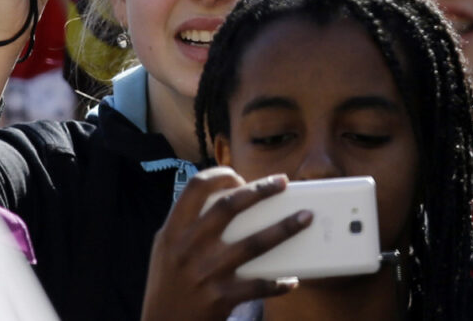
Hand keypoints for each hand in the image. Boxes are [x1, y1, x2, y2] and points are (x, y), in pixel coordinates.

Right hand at [141, 168, 309, 320]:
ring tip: (305, 217)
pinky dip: (279, 282)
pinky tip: (292, 279)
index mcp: (173, 230)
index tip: (239, 177)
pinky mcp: (222, 297)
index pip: (196, 187)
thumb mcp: (166, 248)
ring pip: (254, 243)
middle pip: (230, 206)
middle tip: (282, 182)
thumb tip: (227, 199)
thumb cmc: (169, 283)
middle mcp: (189, 247)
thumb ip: (188, 224)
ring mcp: (207, 272)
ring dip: (285, 228)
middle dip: (261, 189)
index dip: (220, 175)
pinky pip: (259, 285)